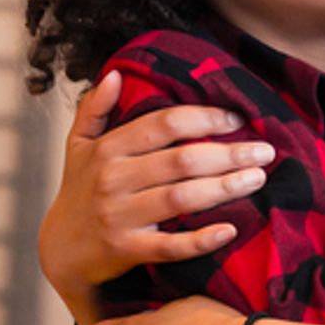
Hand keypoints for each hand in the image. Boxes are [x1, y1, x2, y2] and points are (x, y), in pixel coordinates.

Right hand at [38, 71, 276, 324]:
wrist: (60, 251)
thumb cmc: (80, 190)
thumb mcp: (78, 145)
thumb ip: (95, 108)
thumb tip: (117, 74)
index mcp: (108, 149)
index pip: (164, 124)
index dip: (204, 118)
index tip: (237, 118)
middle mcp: (113, 179)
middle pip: (181, 160)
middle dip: (228, 154)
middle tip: (264, 151)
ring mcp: (119, 216)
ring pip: (181, 198)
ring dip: (225, 188)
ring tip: (258, 179)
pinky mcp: (126, 250)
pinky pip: (169, 246)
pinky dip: (200, 240)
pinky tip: (229, 231)